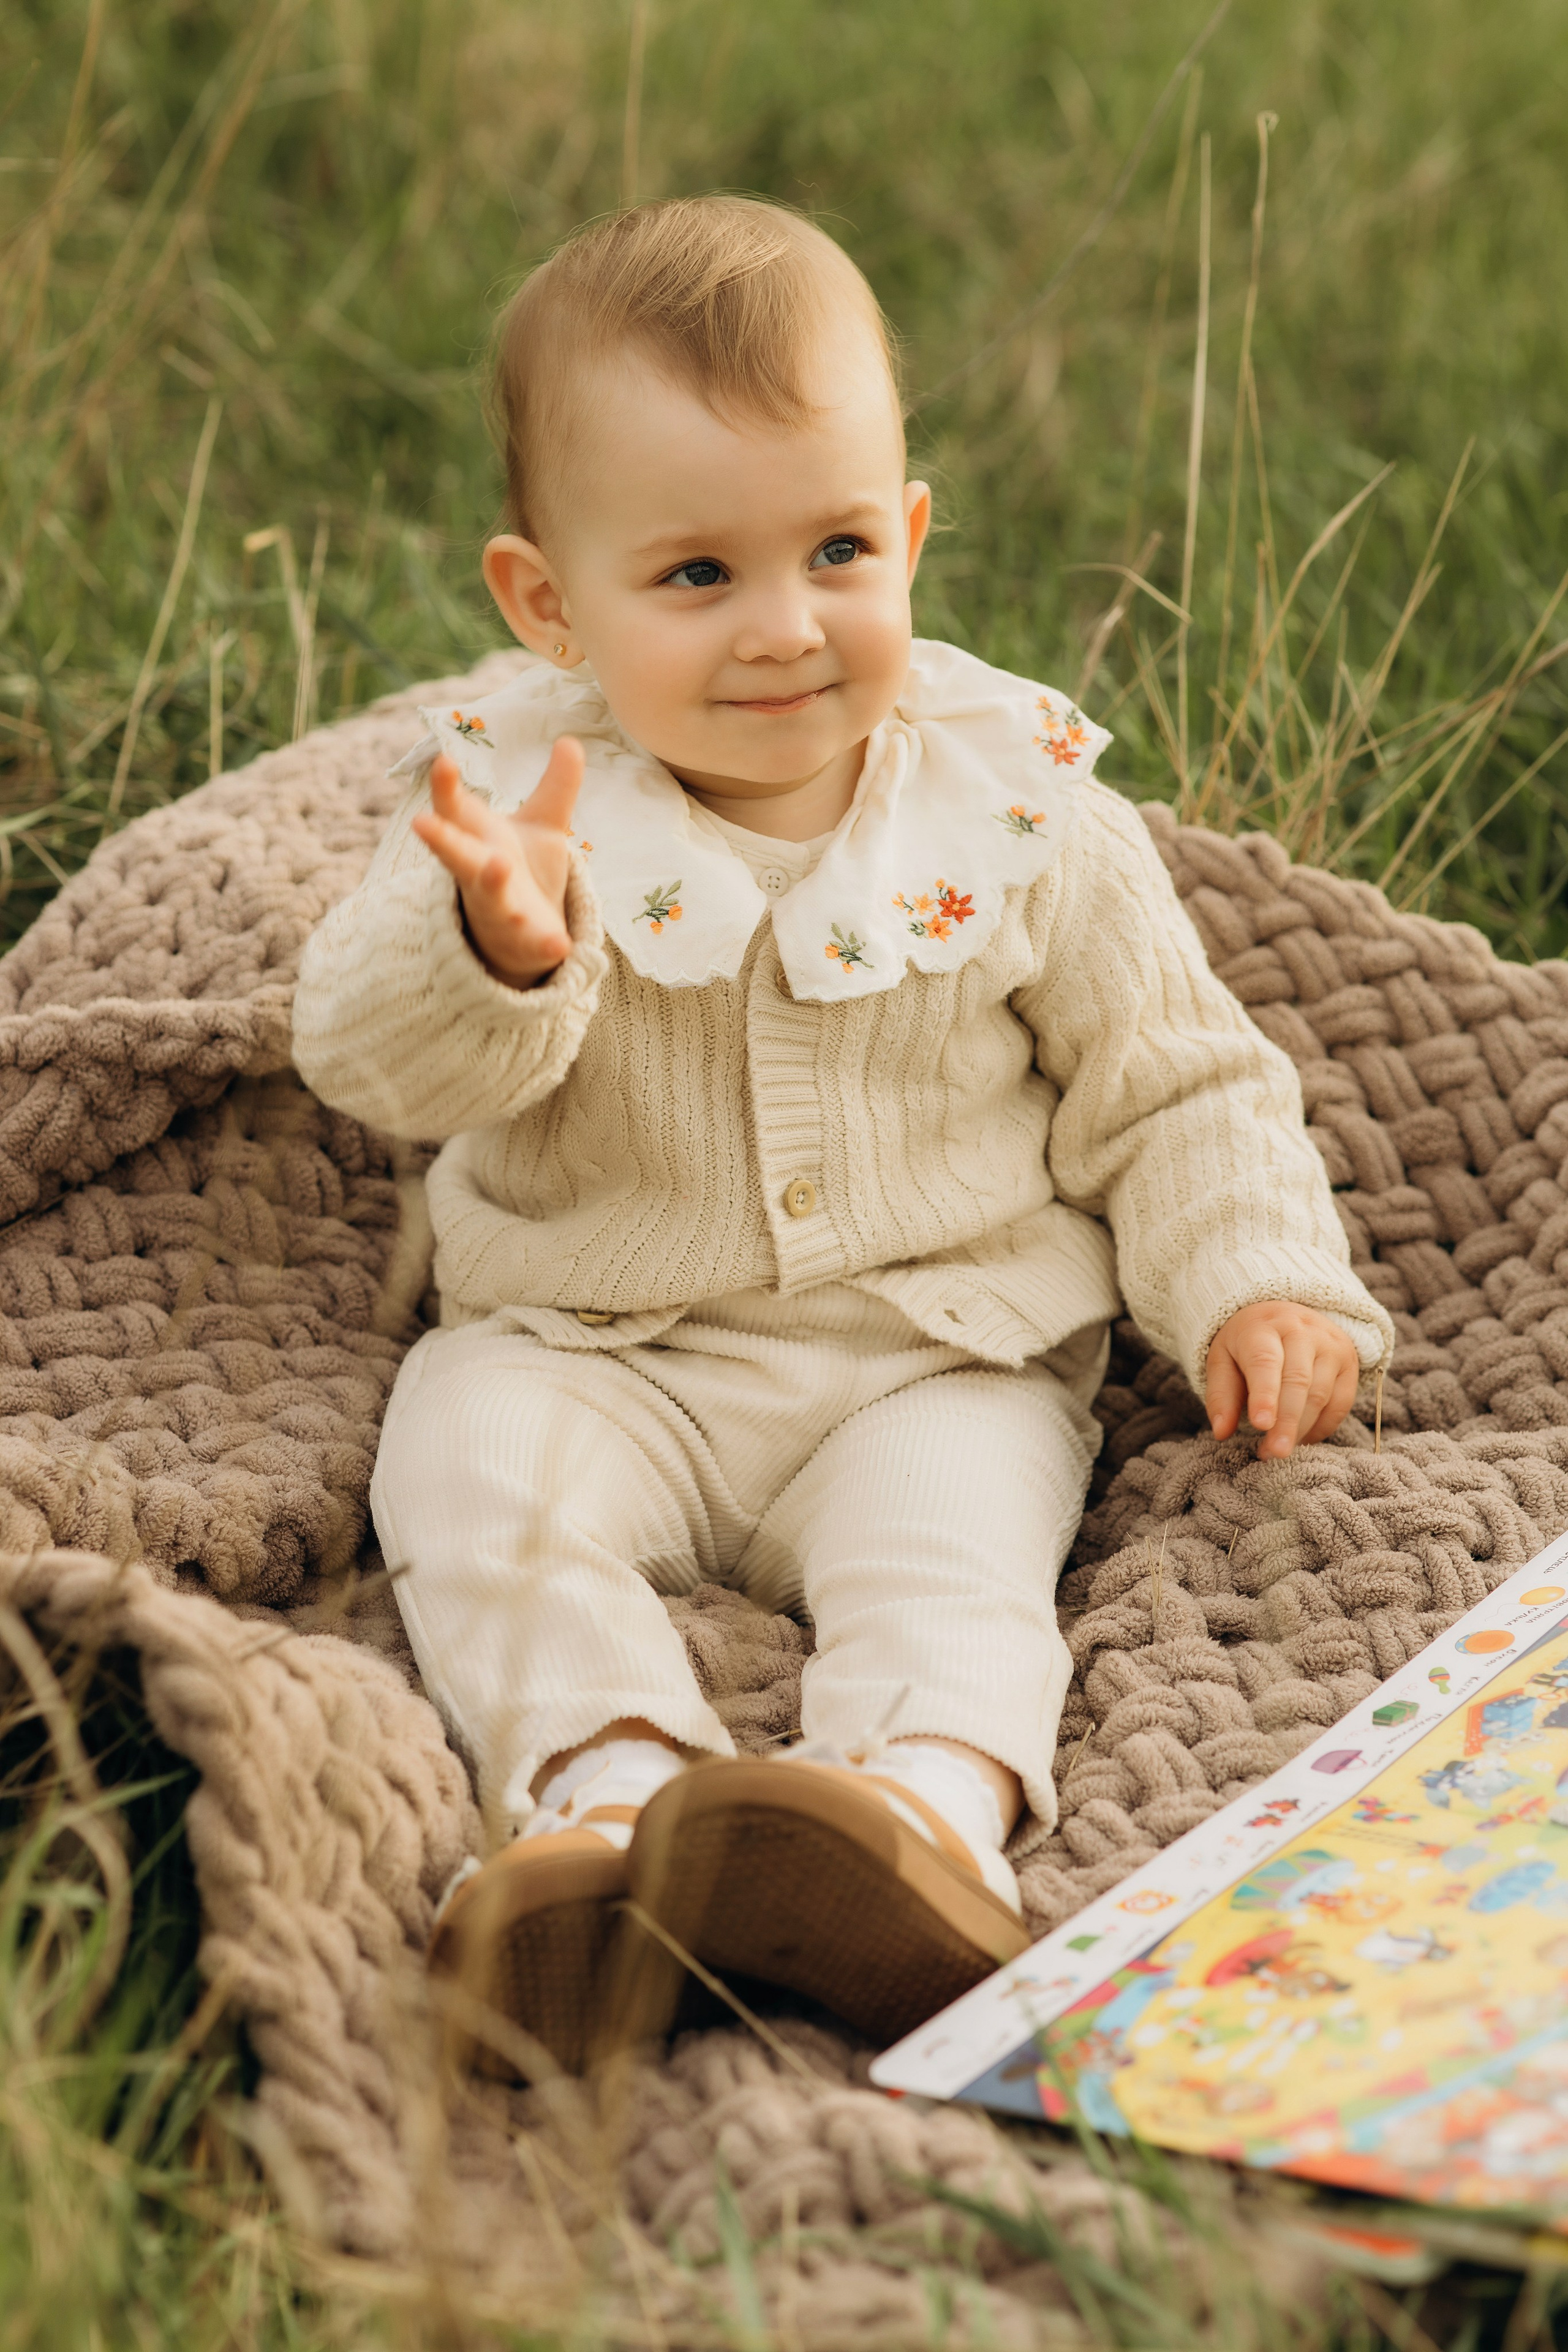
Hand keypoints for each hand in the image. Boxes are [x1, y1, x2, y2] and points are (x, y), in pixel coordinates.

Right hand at [411, 737, 583, 985]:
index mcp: (476, 840)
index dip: (446, 788)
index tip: (442, 760)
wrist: (519, 937)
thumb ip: (556, 786)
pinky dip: (543, 944)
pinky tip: (559, 943)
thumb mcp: (543, 825)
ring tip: (497, 864)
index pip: (454, 812)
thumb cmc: (521, 871)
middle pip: (456, 855)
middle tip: (420, 821)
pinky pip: (531, 943)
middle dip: (441, 839)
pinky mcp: (523, 941)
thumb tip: (570, 740)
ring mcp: (497, 909)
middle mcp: (478, 873)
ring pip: (489, 898)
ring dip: (490, 882)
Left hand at [1205, 1301, 1360, 1459]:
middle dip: (1286, 1422)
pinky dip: (1323, 1427)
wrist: (1283, 1315)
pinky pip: (1341, 1402)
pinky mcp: (1348, 1361)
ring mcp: (1329, 1344)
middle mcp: (1301, 1331)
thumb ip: (1221, 1396)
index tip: (1261, 1425)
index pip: (1265, 1361)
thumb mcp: (1223, 1360)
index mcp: (1263, 1327)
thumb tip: (1221, 1432)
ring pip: (1321, 1394)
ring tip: (1280, 1449)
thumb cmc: (1248, 1345)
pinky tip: (1303, 1438)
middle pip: (1297, 1381)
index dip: (1265, 1395)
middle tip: (1274, 1453)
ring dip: (1302, 1429)